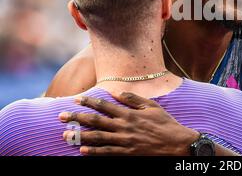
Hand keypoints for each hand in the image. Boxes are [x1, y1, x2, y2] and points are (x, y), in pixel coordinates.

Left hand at [59, 92, 199, 155]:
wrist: (176, 143)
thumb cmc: (165, 123)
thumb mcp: (152, 106)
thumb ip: (133, 99)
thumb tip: (116, 92)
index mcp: (129, 114)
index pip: (104, 106)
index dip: (89, 102)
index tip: (76, 99)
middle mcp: (124, 127)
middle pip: (96, 121)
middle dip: (77, 118)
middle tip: (61, 116)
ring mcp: (125, 141)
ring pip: (98, 138)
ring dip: (80, 136)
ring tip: (66, 135)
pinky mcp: (127, 153)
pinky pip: (107, 153)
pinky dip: (94, 152)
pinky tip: (82, 151)